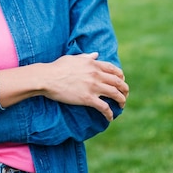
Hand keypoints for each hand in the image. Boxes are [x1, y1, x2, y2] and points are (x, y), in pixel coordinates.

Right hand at [0, 52, 128, 121]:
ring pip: (115, 94)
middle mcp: (96, 74)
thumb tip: (96, 54)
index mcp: (93, 64)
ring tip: (121, 106)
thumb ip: (86, 57)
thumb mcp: (73, 58)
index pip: (114, 70)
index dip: (121, 77)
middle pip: (118, 82)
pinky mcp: (88, 98)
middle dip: (124, 90)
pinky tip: (110, 117)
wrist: (47, 78)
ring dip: (121, 101)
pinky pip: (104, 107)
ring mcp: (93, 86)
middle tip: (124, 96)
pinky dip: (110, 113)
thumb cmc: (57, 67)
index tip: (122, 82)